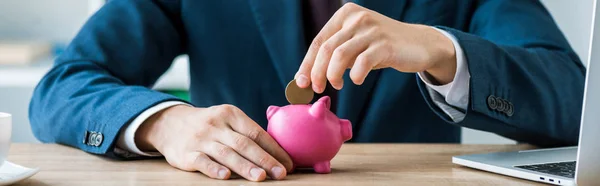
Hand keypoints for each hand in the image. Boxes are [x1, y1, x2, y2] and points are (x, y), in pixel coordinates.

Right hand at [135, 104, 292, 181]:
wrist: (169, 123)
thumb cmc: (209, 125)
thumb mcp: (226, 119)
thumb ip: (247, 132)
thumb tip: (278, 152)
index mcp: (231, 114)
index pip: (256, 133)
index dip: (274, 149)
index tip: (288, 164)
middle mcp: (217, 125)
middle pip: (244, 144)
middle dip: (264, 160)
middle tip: (280, 173)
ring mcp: (201, 139)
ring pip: (226, 154)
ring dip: (245, 167)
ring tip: (260, 177)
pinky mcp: (186, 153)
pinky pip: (202, 161)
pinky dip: (214, 169)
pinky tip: (226, 176)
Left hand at [295, 3, 456, 91]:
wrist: (420, 44)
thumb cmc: (382, 48)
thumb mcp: (356, 44)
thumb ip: (335, 54)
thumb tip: (307, 77)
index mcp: (345, 14)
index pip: (318, 41)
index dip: (307, 64)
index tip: (301, 83)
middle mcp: (357, 18)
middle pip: (326, 49)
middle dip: (316, 72)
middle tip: (317, 88)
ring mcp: (371, 30)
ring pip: (339, 55)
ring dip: (332, 75)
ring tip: (337, 85)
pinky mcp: (385, 44)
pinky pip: (361, 63)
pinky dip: (354, 76)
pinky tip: (356, 80)